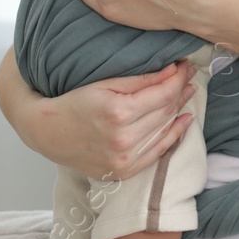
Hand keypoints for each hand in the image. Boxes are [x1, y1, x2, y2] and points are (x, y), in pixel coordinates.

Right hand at [0, 48, 196, 182]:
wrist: (49, 134)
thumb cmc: (75, 103)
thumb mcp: (104, 84)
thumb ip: (140, 80)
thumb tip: (172, 71)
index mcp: (118, 113)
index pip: (163, 94)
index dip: (178, 78)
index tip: (185, 66)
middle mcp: (124, 139)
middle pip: (166, 111)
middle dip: (180, 90)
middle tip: (188, 76)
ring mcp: (125, 159)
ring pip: (165, 130)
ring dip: (180, 110)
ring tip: (187, 93)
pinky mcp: (124, 171)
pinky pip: (158, 152)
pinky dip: (174, 135)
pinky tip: (183, 120)